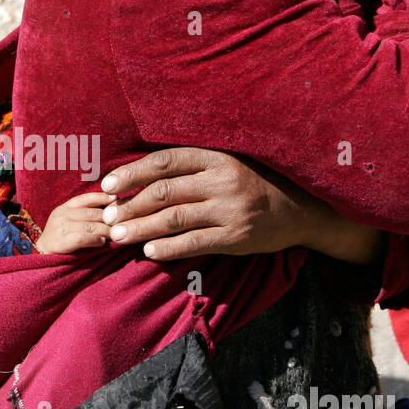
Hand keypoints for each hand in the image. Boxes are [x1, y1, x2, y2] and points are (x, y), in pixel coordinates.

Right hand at [34, 192, 113, 254]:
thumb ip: (85, 217)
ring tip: (115, 235)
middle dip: (110, 219)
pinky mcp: (61, 240)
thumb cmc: (59, 242)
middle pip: (93, 213)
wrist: (39, 256)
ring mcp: (60, 227)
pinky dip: (96, 240)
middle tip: (123, 225)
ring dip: (106, 231)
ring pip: (91, 225)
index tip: (117, 199)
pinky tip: (102, 243)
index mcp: (65, 208)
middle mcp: (62, 214)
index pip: (86, 198)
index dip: (102, 197)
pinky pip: (84, 237)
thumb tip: (111, 212)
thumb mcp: (69, 223)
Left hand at [100, 147, 384, 265]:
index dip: (133, 172)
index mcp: (217, 156)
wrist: (302, 208)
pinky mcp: (237, 237)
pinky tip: (149, 251)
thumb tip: (142, 174)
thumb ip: (192, 166)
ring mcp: (230, 210)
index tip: (107, 184)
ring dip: (141, 228)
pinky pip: (195, 243)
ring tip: (118, 236)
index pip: (165, 161)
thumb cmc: (255, 183)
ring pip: (174, 219)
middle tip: (107, 216)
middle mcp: (222, 180)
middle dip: (130, 204)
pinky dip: (169, 248)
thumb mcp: (228, 163)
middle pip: (164, 191)